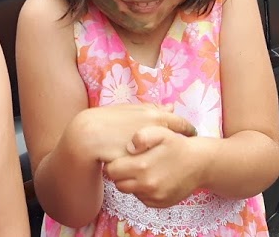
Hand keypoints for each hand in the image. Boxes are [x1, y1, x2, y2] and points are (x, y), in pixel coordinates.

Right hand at [71, 103, 195, 163]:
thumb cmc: (107, 121)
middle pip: (177, 142)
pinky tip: (150, 171)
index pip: (181, 124)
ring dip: (167, 160)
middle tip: (180, 152)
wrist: (86, 137)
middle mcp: (154, 130)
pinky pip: (151, 168)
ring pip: (165, 157)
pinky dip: (153, 169)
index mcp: (153, 115)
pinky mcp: (139, 164)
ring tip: (165, 163)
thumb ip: (152, 109)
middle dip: (180, 147)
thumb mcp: (129, 111)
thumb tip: (172, 107)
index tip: (193, 134)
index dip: (188, 130)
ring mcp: (148, 148)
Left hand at [104, 126, 212, 207]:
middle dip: (120, 174)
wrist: (201, 163)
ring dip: (132, 182)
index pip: (112, 170)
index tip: (120, 157)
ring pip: (130, 192)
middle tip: (129, 164)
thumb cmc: (178, 145)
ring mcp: (154, 197)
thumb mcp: (161, 132)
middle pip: (118, 184)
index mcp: (142, 166)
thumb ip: (142, 136)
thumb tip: (128, 147)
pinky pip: (142, 199)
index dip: (113, 163)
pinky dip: (143, 190)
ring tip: (142, 169)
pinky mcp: (160, 204)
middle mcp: (147, 185)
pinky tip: (152, 178)